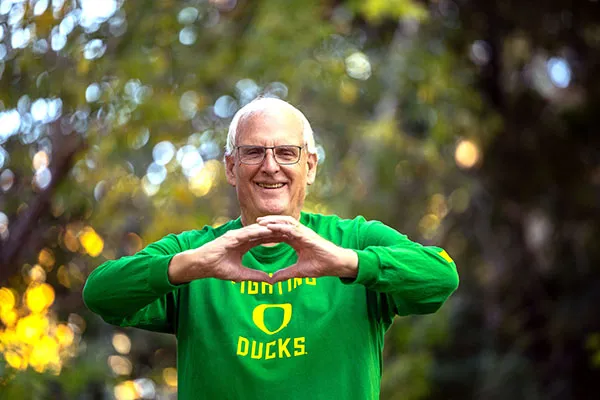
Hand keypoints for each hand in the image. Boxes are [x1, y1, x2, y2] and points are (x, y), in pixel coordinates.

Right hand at [168, 224, 283, 283]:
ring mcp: (236, 235)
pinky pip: (246, 233)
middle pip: (263, 232)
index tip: (290, 238)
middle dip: (276, 230)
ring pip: (257, 230)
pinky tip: (267, 230)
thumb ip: (255, 276)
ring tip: (283, 227)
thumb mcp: (241, 275)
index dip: (276, 238)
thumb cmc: (218, 268)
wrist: (202, 265)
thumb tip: (269, 281)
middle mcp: (242, 237)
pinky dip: (257, 231)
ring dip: (270, 228)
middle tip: (291, 229)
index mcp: (245, 244)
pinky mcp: (231, 237)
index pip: (264, 239)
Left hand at [256, 215, 357, 283]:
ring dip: (272, 221)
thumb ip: (285, 274)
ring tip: (259, 222)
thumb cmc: (321, 265)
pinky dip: (280, 226)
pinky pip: (291, 228)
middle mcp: (298, 234)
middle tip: (252, 224)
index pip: (278, 234)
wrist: (335, 264)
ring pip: (284, 222)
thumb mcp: (298, 272)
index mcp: (296, 240)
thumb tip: (272, 280)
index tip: (254, 234)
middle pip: (279, 225)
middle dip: (266, 224)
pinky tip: (270, 227)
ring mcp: (303, 233)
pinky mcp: (307, 235)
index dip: (267, 234)